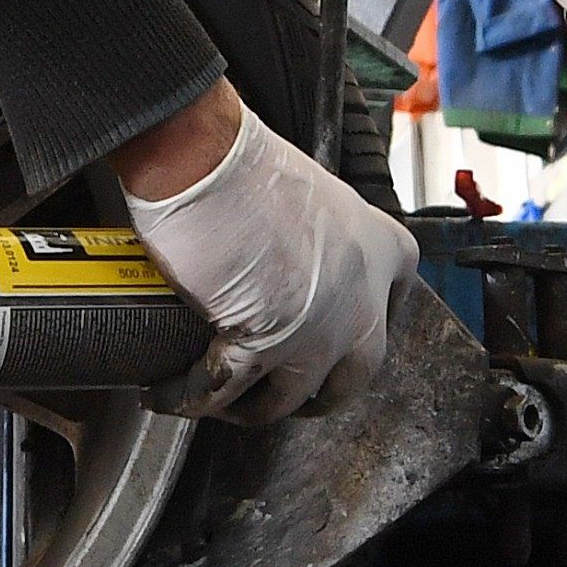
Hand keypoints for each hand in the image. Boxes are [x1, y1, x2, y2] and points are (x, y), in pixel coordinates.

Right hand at [120, 89, 418, 425]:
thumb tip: (282, 268)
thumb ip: (314, 239)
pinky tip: (171, 393)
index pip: (395, 304)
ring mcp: (321, 329)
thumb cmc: (244, 161)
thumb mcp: (308, 196)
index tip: (342, 342)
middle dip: (316, 395)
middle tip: (285, 395)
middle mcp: (363, 297)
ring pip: (288, 397)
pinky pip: (226, 390)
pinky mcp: (267, 346)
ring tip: (215, 398)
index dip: (363, 332)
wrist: (205, 159)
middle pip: (352, 376)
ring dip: (248, 407)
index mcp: (382, 249)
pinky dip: (192, 397)